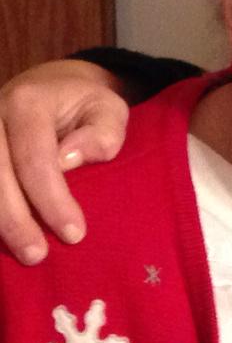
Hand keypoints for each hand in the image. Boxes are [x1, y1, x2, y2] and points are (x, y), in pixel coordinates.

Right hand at [0, 59, 127, 264]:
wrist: (50, 86)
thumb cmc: (86, 106)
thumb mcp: (109, 109)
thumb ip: (102, 132)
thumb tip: (69, 159)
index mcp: (28, 103)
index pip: (35, 158)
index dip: (52, 199)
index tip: (74, 233)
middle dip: (15, 220)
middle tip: (38, 256)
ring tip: (22, 255)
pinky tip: (1, 243)